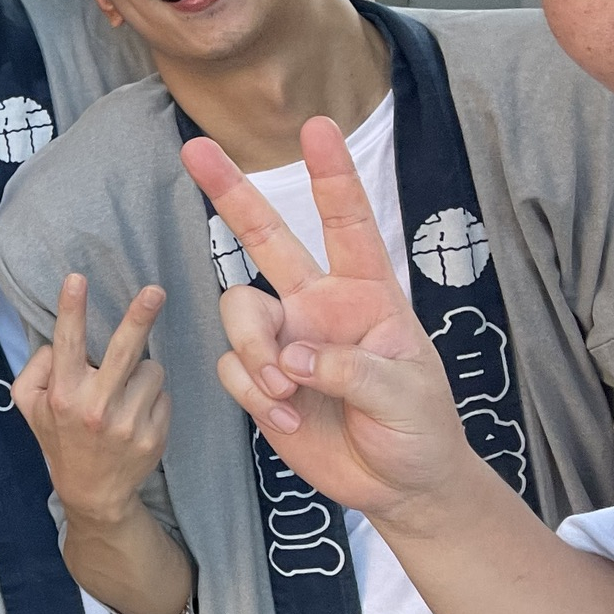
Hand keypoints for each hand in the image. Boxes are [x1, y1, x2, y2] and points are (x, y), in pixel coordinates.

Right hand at [12, 276, 169, 525]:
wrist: (92, 490)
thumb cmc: (60, 437)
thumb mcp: (29, 405)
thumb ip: (36, 367)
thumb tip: (58, 342)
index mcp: (64, 394)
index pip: (67, 343)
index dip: (72, 308)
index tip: (77, 278)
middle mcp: (96, 407)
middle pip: (125, 351)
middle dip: (140, 317)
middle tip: (156, 291)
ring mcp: (128, 424)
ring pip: (152, 370)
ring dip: (141, 375)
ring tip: (124, 395)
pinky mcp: (154, 435)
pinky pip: (163, 395)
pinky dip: (152, 399)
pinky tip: (136, 416)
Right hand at [180, 120, 482, 525]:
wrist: (397, 486)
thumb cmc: (419, 430)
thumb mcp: (407, 396)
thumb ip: (352, 370)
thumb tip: (292, 358)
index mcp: (368, 295)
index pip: (348, 225)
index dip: (333, 176)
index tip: (317, 127)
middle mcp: (319, 306)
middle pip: (265, 237)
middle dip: (230, 191)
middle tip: (194, 148)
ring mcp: (285, 339)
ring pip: (238, 312)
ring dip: (254, 352)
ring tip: (285, 392)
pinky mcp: (260, 379)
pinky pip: (231, 367)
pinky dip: (253, 394)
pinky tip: (288, 419)